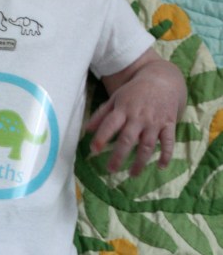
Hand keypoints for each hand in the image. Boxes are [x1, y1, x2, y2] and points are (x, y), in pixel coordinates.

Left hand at [85, 55, 184, 175]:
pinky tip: (161, 166)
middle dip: (119, 156)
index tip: (94, 150)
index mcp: (123, 109)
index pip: (110, 124)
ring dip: (140, 161)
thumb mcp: (116, 98)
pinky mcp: (169, 124)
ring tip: (132, 174)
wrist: (162, 80)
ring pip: (147, 144)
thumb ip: (101, 114)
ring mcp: (155, 121)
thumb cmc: (134, 92)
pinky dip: (166, 154)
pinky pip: (168, 141)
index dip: (102, 137)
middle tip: (110, 170)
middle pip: (128, 139)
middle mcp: (139, 117)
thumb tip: (86, 130)